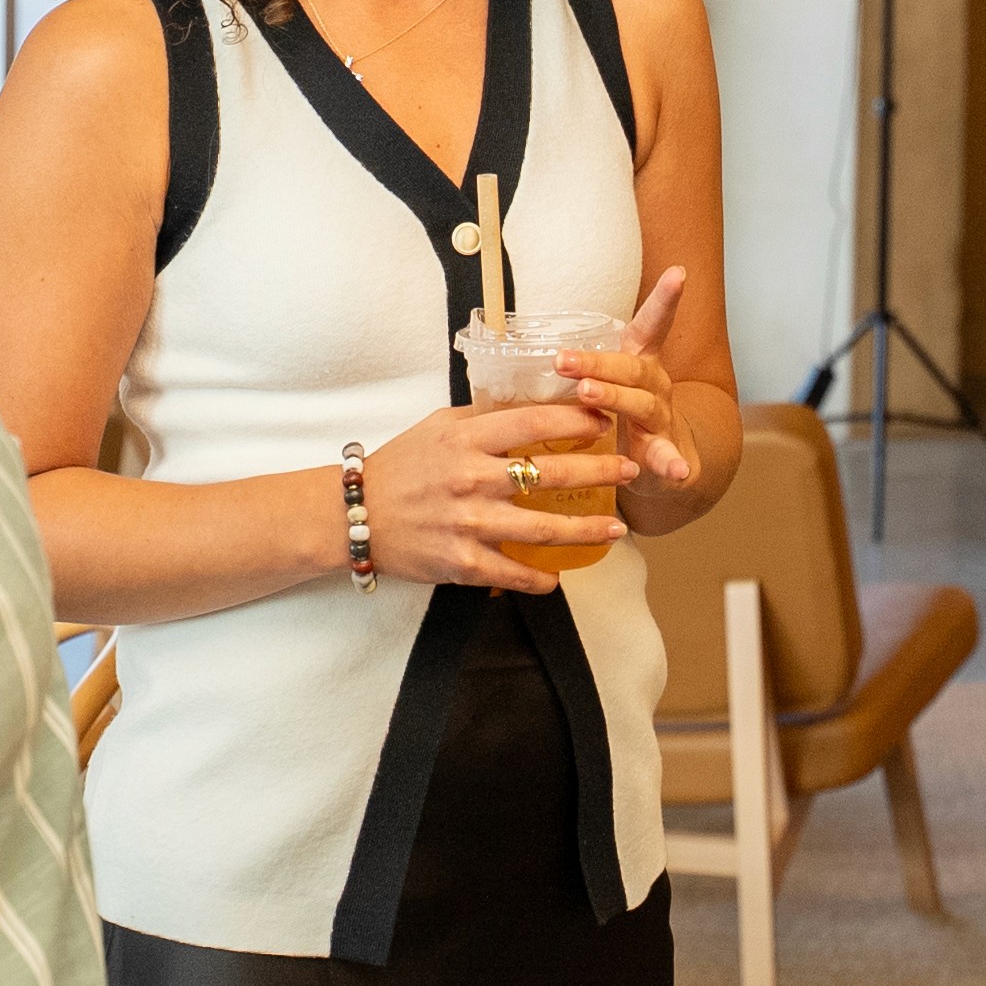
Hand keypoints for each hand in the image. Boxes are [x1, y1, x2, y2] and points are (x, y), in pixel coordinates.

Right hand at [360, 399, 635, 592]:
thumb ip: (483, 418)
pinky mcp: (461, 562)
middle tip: (630, 470)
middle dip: (600, 473)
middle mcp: (472, 479)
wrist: (355, 515)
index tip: (606, 422)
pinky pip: (511, 573)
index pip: (534, 423)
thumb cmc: (400, 466)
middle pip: (551, 475)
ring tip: (616, 529)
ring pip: (543, 529)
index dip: (577, 421)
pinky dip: (539, 579)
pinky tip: (558, 576)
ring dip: (586, 530)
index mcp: (467, 440)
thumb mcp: (438, 427)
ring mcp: (469, 524)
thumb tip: (532, 406)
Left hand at [559, 269, 702, 493]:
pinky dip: (673, 463)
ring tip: (588, 394)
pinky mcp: (667, 454)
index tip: (678, 272)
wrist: (665, 463)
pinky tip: (677, 470)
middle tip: (563, 361)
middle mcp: (655, 385)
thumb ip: (575, 368)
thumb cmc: (625, 416)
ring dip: (616, 398)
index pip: (649, 325)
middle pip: (631, 367)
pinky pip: (670, 458)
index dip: (664, 299)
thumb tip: (512, 350)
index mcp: (639, 363)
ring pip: (642, 404)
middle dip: (597, 361)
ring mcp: (662, 418)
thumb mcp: (606, 384)